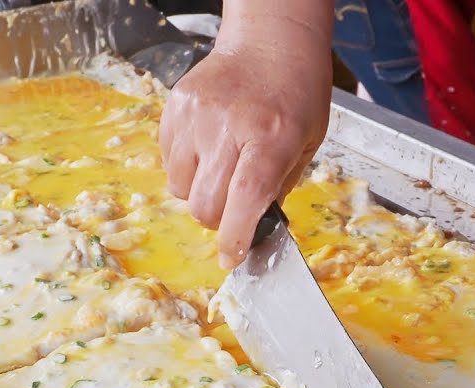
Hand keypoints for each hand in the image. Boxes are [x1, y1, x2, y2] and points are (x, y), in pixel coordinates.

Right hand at [159, 22, 331, 269]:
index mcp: (271, 136)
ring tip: (221, 171)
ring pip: (180, 188)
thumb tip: (252, 228)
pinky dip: (186, 169)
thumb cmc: (296, 94)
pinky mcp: (177, 107)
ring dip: (199, 194)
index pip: (244, 198)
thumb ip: (277, 187)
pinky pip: (169, 162)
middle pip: (205, 203)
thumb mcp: (305, 144)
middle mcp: (229, 125)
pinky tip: (208, 150)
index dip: (234, 236)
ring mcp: (197, 115)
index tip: (232, 257)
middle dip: (217, 221)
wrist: (269, 43)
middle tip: (232, 211)